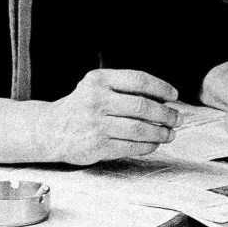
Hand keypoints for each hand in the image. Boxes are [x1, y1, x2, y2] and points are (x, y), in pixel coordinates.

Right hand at [34, 68, 178, 163]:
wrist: (50, 130)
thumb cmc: (81, 107)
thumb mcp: (96, 87)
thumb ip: (124, 88)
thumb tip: (165, 98)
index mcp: (98, 80)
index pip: (138, 80)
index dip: (161, 87)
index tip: (174, 95)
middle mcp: (96, 100)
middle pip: (143, 107)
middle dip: (166, 114)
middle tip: (177, 118)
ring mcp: (96, 124)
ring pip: (140, 129)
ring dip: (161, 133)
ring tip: (170, 133)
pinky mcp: (97, 146)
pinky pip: (132, 146)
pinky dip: (148, 146)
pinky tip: (154, 143)